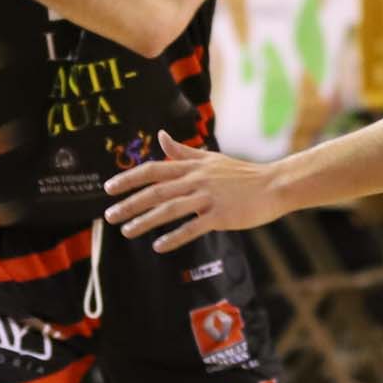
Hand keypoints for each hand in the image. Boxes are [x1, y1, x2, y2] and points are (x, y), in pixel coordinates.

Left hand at [103, 133, 285, 252]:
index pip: (153, 170)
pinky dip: (174, 237)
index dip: (129, 178)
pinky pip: (192, 227)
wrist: (273, 185)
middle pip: (156, 191)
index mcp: (192, 166)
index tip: (108, 188)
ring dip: (145, 221)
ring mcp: (208, 197)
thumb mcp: (211, 159)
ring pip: (169, 209)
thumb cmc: (241, 174)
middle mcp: (196, 180)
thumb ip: (183, 151)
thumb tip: (161, 136)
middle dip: (129, 203)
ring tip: (126, 231)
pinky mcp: (221, 216)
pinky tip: (158, 246)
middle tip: (108, 216)